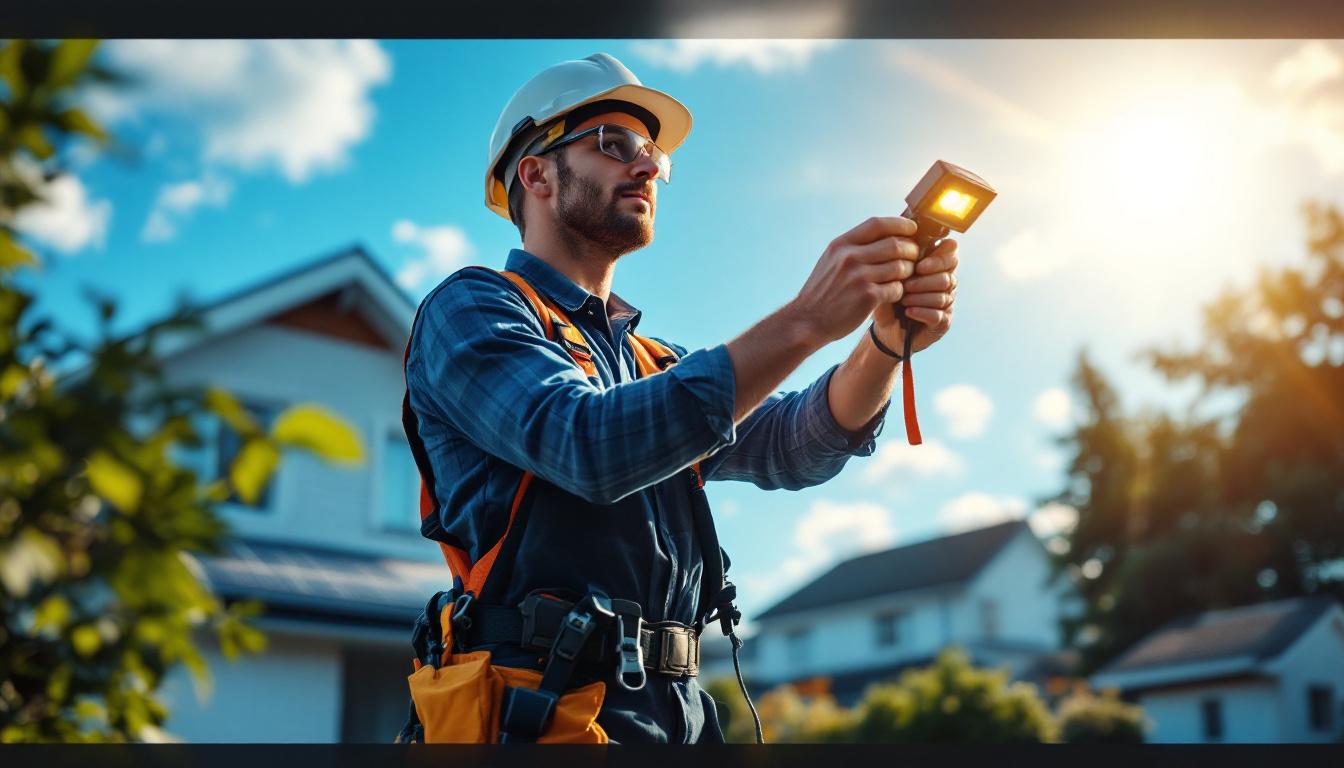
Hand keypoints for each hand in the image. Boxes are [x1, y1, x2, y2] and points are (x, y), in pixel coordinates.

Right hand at [790, 216, 920, 343]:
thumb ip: (853, 247)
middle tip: (914, 257)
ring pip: (900, 267)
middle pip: (895, 244)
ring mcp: (859, 277)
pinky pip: (896, 288)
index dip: (900, 224)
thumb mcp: (831, 261)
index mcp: (841, 245)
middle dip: (911, 250)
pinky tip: (892, 294)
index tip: (912, 229)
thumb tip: (885, 234)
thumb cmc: (823, 292)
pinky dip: (899, 291)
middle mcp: (850, 257)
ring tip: (903, 277)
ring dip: (908, 272)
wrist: (807, 321)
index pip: (877, 224)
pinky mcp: (867, 297)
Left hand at [871, 237, 957, 354]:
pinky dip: (922, 312)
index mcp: (935, 264)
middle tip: (907, 285)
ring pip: (943, 294)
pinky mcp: (943, 322)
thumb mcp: (887, 277)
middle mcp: (945, 281)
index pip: (951, 251)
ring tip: (903, 300)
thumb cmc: (887, 297)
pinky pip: (939, 314)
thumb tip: (897, 248)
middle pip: (948, 274)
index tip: (919, 265)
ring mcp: (947, 302)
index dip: (939, 257)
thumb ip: (895, 261)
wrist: (884, 328)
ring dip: (920, 297)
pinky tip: (909, 312)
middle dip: (926, 279)